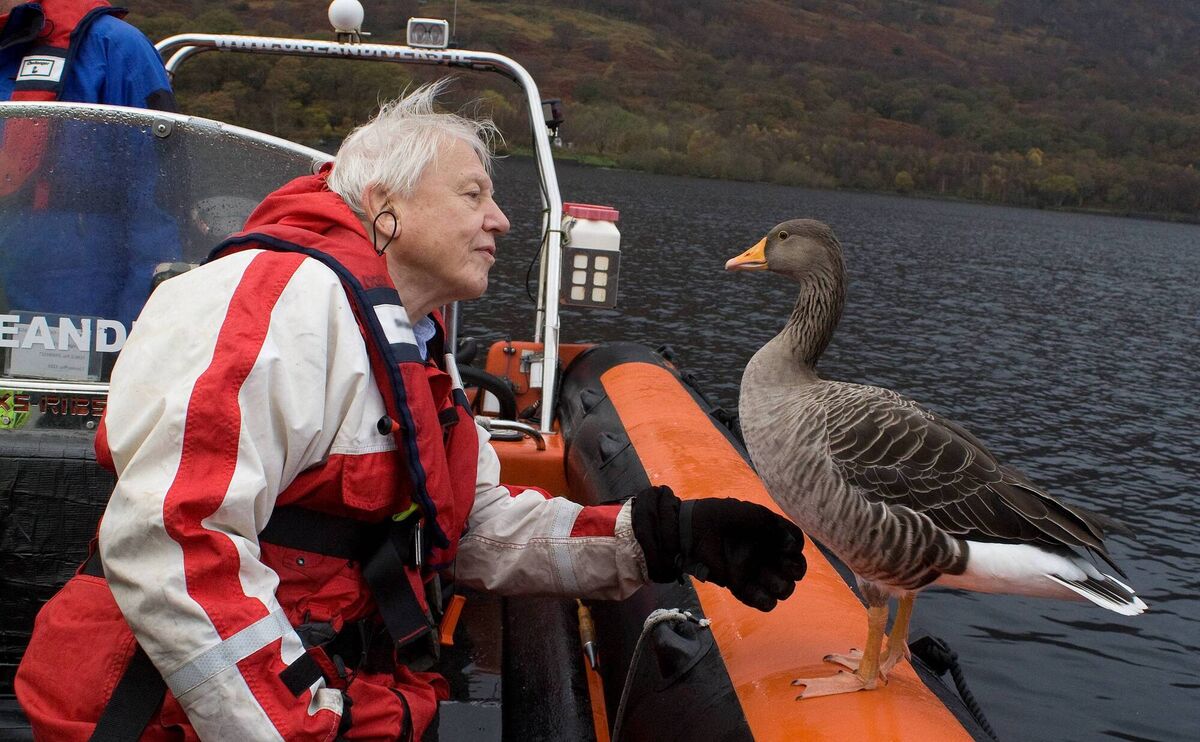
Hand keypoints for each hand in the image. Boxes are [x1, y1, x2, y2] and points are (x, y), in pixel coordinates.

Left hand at [632, 485, 806, 610]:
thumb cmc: (724, 517)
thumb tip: (793, 548)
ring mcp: (754, 570)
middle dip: (793, 571)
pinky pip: (760, 600)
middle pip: (793, 569)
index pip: (795, 544)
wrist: (695, 530)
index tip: (789, 549)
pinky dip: (764, 601)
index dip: (796, 549)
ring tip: (771, 580)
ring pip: (781, 587)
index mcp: (770, 533)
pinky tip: (764, 596)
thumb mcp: (753, 515)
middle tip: (785, 567)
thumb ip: (775, 529)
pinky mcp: (740, 585)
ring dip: (782, 587)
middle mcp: (765, 553)